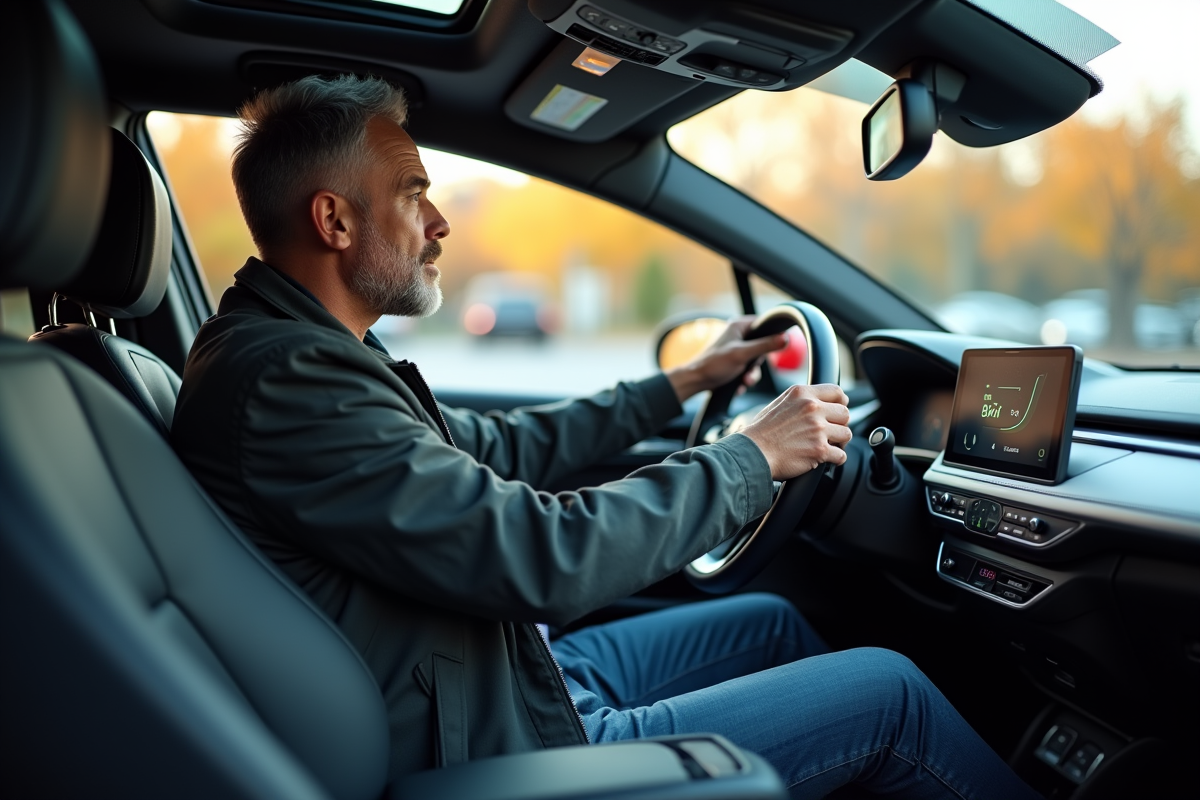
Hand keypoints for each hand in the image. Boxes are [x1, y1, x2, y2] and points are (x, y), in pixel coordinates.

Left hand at [666, 316, 788, 402]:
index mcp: (739, 326)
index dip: (772, 335)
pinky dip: (744, 380)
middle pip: (762, 347)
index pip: (764, 324)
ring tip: (743, 382)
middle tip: (750, 372)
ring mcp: (736, 350)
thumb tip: (786, 338)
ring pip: (755, 362)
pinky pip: (747, 371)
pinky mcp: (734, 363)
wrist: (695, 381)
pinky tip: (737, 386)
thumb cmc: (713, 364)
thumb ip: (764, 346)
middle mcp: (738, 336)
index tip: (777, 346)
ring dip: (751, 376)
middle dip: (757, 365)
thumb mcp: (742, 354)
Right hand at [740, 384, 851, 479]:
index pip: (836, 391)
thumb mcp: (779, 403)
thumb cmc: (761, 432)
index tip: (839, 410)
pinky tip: (829, 460)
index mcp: (802, 394)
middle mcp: (812, 408)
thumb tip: (816, 404)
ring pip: (846, 434)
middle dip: (840, 425)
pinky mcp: (819, 449)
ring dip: (840, 443)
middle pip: (845, 413)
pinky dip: (837, 460)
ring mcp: (817, 429)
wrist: (752, 452)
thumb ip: (800, 401)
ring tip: (831, 447)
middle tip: (832, 433)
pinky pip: (841, 455)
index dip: (841, 402)